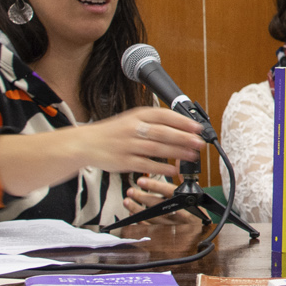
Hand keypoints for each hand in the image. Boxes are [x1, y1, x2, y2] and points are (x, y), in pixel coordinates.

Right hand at [76, 107, 203, 177]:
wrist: (85, 143)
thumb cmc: (113, 131)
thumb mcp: (132, 118)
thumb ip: (154, 121)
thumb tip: (183, 125)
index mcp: (137, 115)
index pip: (163, 115)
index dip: (182, 121)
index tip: (197, 127)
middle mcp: (133, 128)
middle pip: (162, 132)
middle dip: (184, 138)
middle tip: (199, 142)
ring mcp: (128, 145)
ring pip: (156, 148)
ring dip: (177, 152)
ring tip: (192, 155)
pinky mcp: (123, 161)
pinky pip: (146, 165)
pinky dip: (161, 168)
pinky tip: (173, 170)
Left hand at [126, 175, 205, 225]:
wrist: (201, 230)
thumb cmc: (196, 208)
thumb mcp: (195, 192)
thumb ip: (185, 177)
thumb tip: (180, 160)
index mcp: (187, 202)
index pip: (170, 192)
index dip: (155, 186)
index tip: (142, 181)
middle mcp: (180, 215)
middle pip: (159, 207)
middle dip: (143, 198)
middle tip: (131, 191)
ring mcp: (172, 226)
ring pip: (152, 218)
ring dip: (137, 209)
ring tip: (127, 201)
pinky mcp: (165, 233)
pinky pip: (150, 228)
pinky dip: (140, 221)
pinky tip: (132, 213)